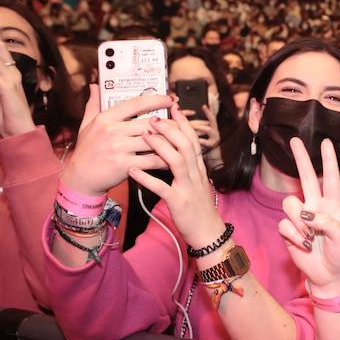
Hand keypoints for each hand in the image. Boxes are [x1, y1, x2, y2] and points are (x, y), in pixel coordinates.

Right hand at [61, 86, 173, 195]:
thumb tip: (95, 85)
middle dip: (168, 123)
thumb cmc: (86, 150)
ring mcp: (118, 148)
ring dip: (169, 142)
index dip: (156, 99)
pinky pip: (150, 160)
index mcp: (105, 118)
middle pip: (149, 123)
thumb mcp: (86, 125)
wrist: (80, 178)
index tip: (170, 99)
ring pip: (153, 141)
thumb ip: (93, 104)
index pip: (136, 103)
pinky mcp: (124, 165)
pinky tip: (171, 159)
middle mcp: (112, 131)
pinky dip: (163, 160)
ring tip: (179, 141)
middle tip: (179, 123)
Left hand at [130, 105, 224, 249]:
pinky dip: (147, 178)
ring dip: (161, 146)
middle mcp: (196, 173)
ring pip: (178, 161)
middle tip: (152, 117)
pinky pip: (162, 188)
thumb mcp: (195, 182)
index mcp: (198, 167)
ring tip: (145, 135)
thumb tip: (175, 150)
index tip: (171, 108)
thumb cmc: (198, 207)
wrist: (208, 232)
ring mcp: (188, 187)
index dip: (182, 122)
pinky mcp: (179, 202)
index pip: (192, 139)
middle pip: (186, 144)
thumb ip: (186, 166)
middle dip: (170, 129)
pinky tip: (132, 171)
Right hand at [277, 137, 339, 296]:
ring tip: (311, 237)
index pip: (331, 178)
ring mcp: (301, 219)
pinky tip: (304, 246)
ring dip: (299, 221)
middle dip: (301, 159)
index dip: (329, 161)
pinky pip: (285, 225)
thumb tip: (307, 214)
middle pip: (306, 178)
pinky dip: (294, 236)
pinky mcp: (289, 232)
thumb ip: (327, 221)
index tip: (326, 143)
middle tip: (294, 140)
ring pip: (290, 204)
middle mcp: (315, 208)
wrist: (330, 277)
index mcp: (333, 206)